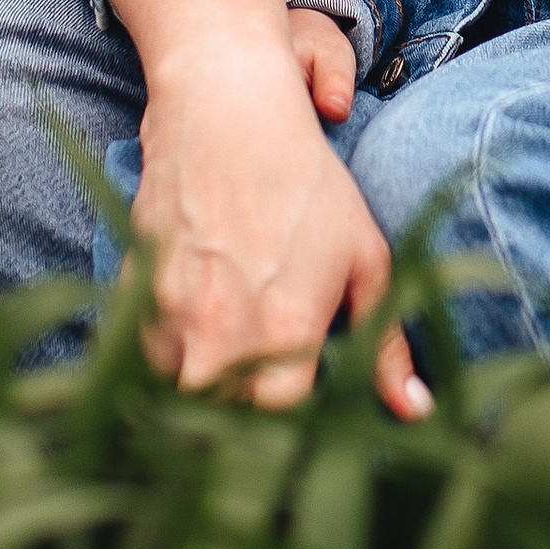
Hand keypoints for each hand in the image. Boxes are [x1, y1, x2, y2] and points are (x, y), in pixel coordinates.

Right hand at [104, 0, 429, 418]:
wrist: (226, 111)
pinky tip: (188, 345)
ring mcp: (169, 313)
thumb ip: (386, 344)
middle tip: (255, 419)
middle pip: (220, 425)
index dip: (290, 438)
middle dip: (237, 431)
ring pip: (172, 396)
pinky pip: (138, 356)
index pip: (280, 431)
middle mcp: (221, 333)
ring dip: (193, 399)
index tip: (297, 432)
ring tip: (222, 384)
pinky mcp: (132, 291)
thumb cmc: (307, 185)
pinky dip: (160, 362)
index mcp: (286, 333)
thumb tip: (416, 412)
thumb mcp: (366, 258)